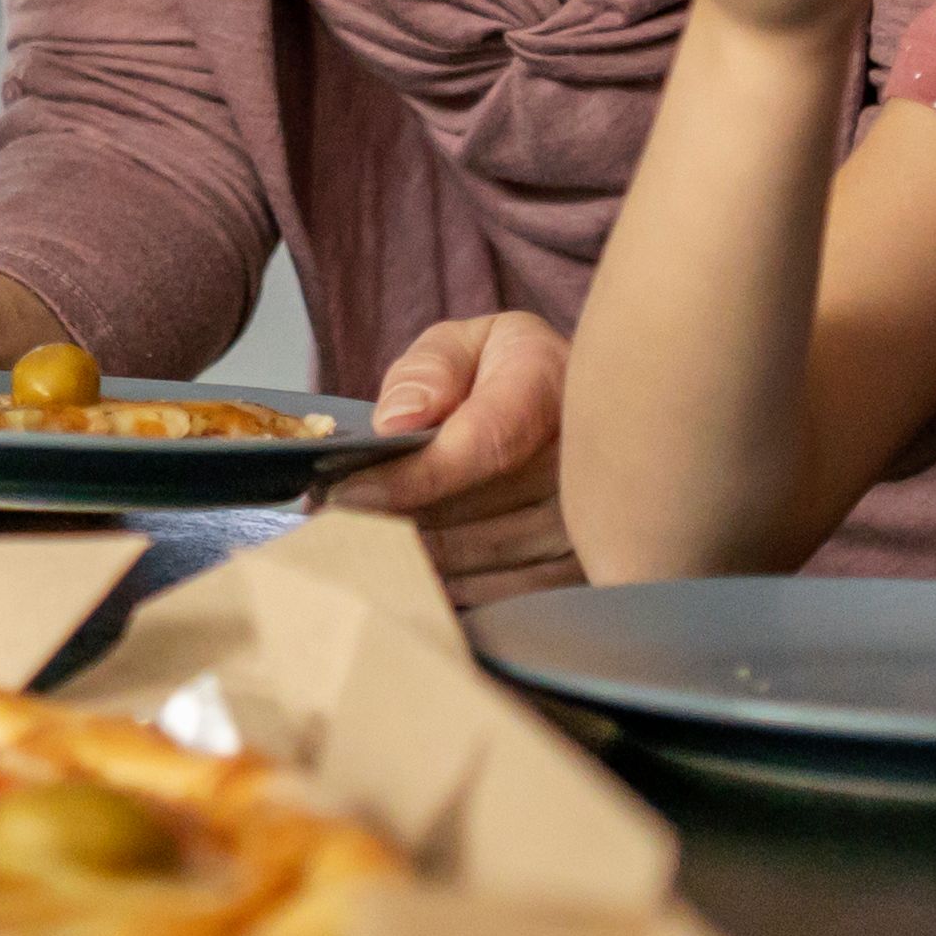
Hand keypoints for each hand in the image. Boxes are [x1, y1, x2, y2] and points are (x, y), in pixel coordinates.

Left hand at [315, 312, 575, 588]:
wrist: (576, 408)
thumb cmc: (504, 376)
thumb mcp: (463, 345)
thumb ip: (429, 369)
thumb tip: (398, 421)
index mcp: (550, 380)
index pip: (482, 442)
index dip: (411, 476)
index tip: (347, 493)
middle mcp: (587, 450)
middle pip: (483, 510)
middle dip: (402, 522)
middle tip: (337, 531)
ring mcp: (598, 514)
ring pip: (496, 557)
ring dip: (425, 560)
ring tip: (368, 554)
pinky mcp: (592, 561)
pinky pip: (517, 590)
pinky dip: (461, 589)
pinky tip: (420, 575)